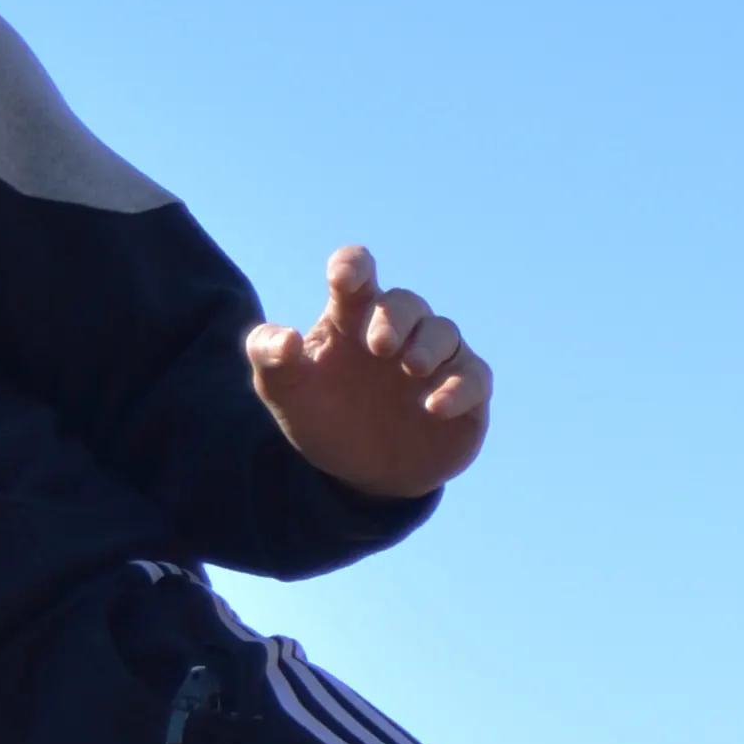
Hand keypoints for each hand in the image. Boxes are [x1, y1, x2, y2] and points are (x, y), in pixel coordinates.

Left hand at [247, 245, 492, 496]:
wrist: (360, 476)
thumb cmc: (323, 418)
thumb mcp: (283, 393)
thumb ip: (269, 358)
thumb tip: (284, 338)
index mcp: (352, 316)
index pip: (358, 272)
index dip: (353, 266)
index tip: (343, 279)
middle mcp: (399, 330)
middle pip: (405, 303)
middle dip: (395, 318)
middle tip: (378, 346)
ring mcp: (436, 360)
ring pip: (444, 333)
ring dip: (429, 346)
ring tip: (411, 368)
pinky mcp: (467, 394)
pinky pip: (475, 377)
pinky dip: (460, 387)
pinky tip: (434, 406)